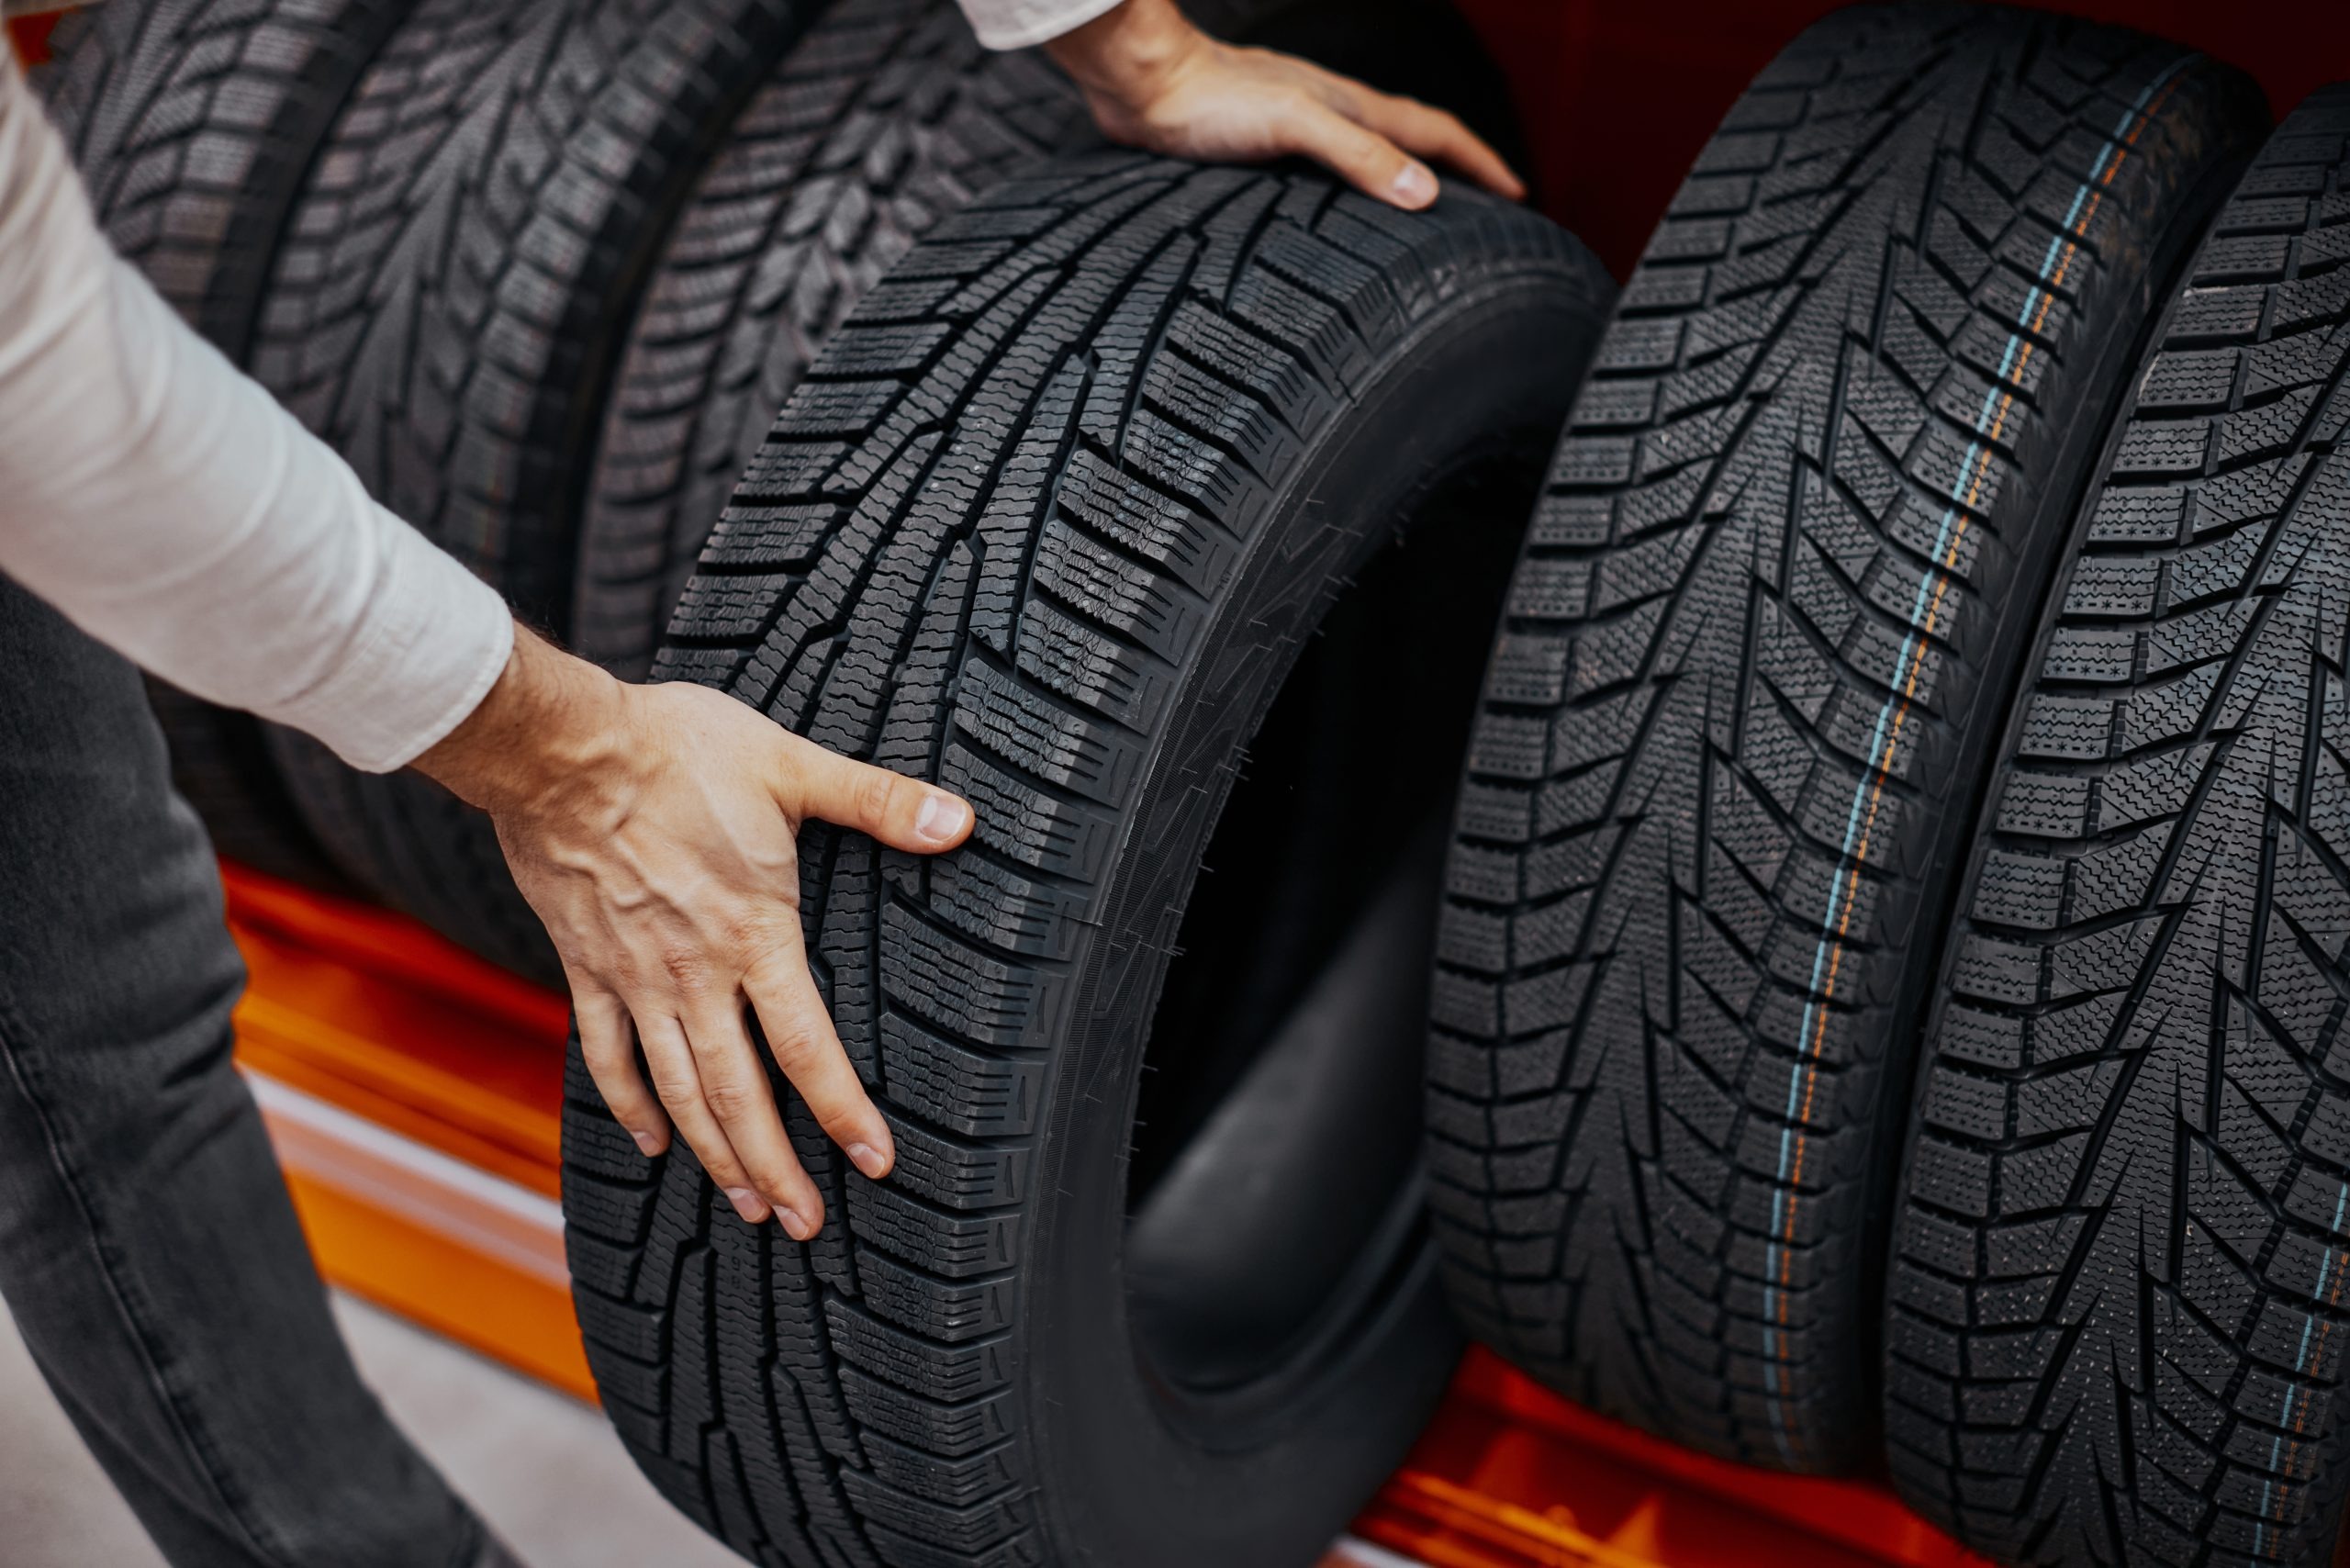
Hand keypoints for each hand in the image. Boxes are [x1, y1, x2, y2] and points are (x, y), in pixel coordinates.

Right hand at [414, 628, 973, 1237]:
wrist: (560, 749)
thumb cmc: (677, 750)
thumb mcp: (791, 765)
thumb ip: (878, 801)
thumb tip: (959, 822)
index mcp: (754, 935)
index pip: (808, 1049)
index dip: (843, 1114)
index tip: (875, 1163)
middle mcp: (693, 974)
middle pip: (740, 1097)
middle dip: (777, 1168)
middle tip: (807, 1223)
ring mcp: (634, 978)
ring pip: (679, 1091)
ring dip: (713, 1156)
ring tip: (748, 1206)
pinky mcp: (585, 966)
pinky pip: (605, 1054)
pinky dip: (629, 1105)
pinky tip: (652, 1141)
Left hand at [1047, 0, 1523, 209]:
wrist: (1144, 83)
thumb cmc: (1211, 101)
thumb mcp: (1296, 126)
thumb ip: (1359, 155)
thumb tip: (1426, 194)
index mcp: (1351, 106)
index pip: (1436, 136)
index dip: (1481, 164)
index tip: (1519, 195)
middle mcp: (1332, 111)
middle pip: (1413, 139)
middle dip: (1458, 169)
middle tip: (1489, 204)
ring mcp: (1298, 124)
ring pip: (1373, 150)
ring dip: (1408, 175)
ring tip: (1427, 210)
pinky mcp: (1261, 142)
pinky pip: (1331, 167)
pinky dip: (1357, 186)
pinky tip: (1339, 209)